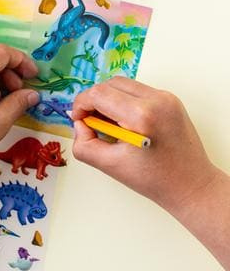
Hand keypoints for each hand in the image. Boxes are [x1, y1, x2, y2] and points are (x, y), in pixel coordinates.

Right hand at [71, 77, 217, 212]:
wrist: (192, 186)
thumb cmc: (155, 180)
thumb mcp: (109, 166)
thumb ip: (84, 144)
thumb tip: (79, 124)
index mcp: (141, 115)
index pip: (98, 94)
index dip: (81, 104)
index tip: (78, 119)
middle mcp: (156, 100)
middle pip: (109, 84)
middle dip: (94, 100)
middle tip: (91, 122)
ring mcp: (166, 98)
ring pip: (122, 84)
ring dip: (108, 99)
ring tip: (108, 123)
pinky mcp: (170, 100)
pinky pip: (137, 91)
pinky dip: (124, 101)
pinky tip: (124, 122)